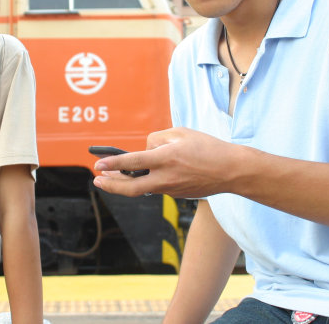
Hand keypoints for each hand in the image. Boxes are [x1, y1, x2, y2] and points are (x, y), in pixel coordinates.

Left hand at [93, 127, 244, 197]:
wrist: (231, 171)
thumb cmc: (208, 147)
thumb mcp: (181, 133)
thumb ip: (158, 139)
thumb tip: (145, 150)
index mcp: (166, 159)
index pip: (133, 162)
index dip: (113, 164)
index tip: (97, 165)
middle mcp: (166, 177)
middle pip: (131, 188)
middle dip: (110, 185)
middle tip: (96, 180)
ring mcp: (171, 189)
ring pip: (142, 188)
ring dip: (125, 183)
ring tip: (111, 176)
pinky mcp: (177, 194)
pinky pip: (157, 186)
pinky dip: (147, 180)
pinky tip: (145, 173)